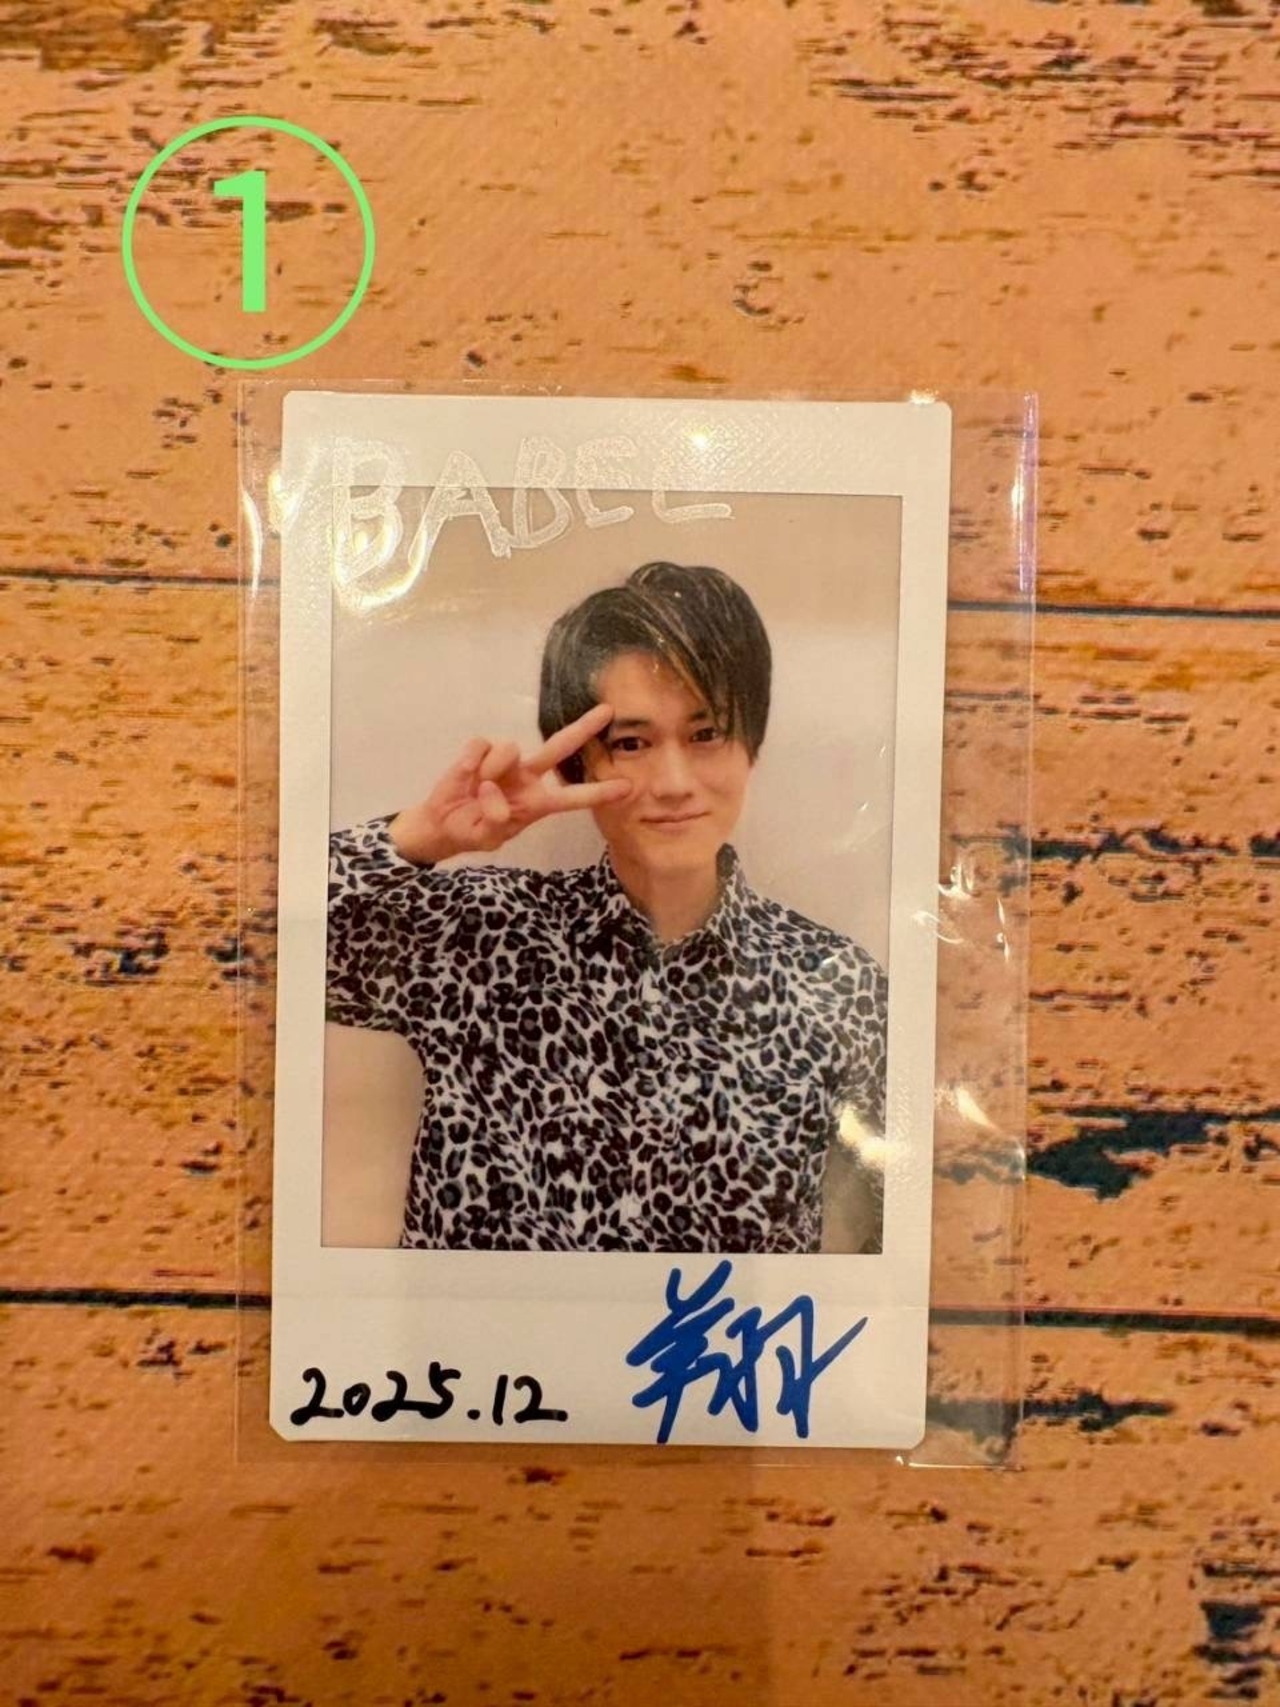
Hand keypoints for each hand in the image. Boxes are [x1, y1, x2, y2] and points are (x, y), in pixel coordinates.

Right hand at [389, 703, 631, 864]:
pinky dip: (470, 761)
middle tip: (608, 711)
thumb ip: (494, 821)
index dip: (598, 793)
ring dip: (491, 771)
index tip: (628, 788)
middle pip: (559, 747)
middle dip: (584, 728)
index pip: (572, 797)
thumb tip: (493, 793)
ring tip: (477, 790)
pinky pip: (481, 745)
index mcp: (536, 803)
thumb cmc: (473, 830)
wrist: (441, 825)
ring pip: (509, 748)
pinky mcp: (480, 751)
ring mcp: (505, 762)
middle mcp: (527, 777)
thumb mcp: (488, 837)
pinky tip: (465, 775)